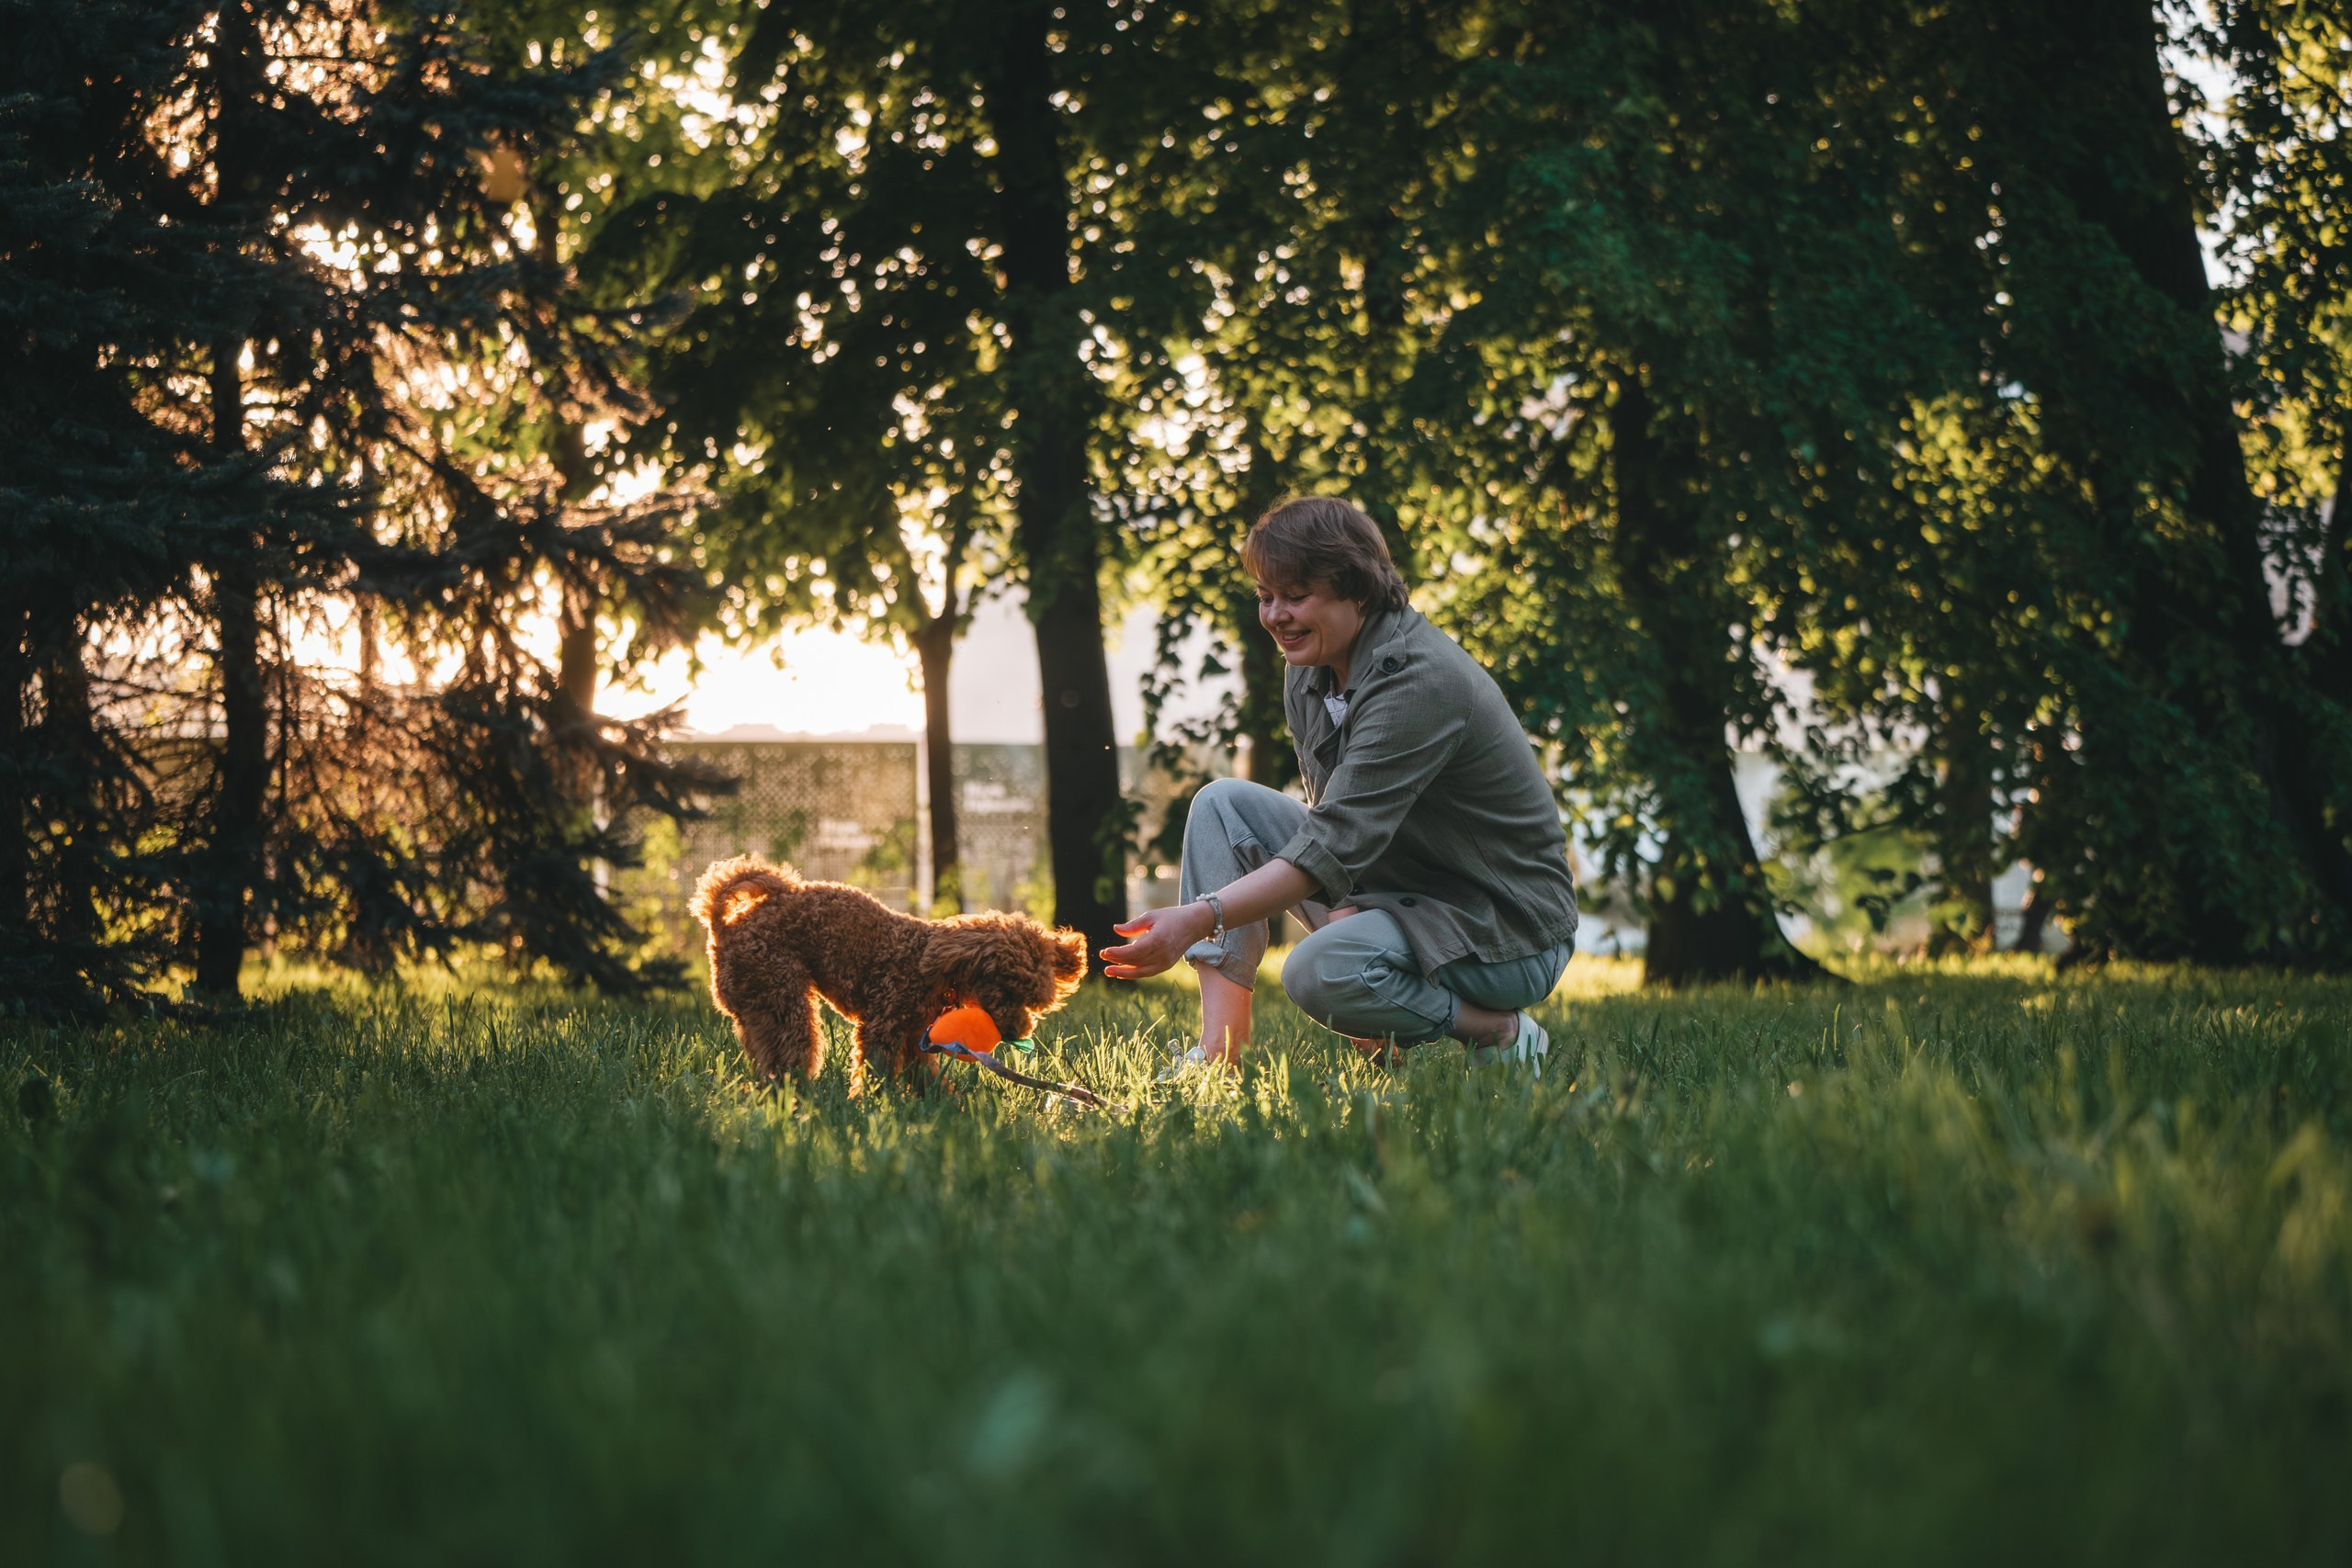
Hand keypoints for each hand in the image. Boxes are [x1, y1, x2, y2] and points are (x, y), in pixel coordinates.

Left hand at [1099, 902, 1214, 980]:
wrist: (1193, 925)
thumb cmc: (1171, 917)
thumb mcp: (1151, 916)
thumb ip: (1133, 925)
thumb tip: (1115, 929)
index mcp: (1158, 939)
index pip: (1134, 951)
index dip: (1118, 953)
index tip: (1105, 951)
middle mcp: (1163, 953)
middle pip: (1135, 961)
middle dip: (1117, 961)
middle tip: (1102, 957)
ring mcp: (1165, 962)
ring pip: (1141, 971)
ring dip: (1124, 972)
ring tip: (1109, 971)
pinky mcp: (1166, 965)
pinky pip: (1147, 972)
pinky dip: (1134, 973)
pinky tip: (1122, 971)